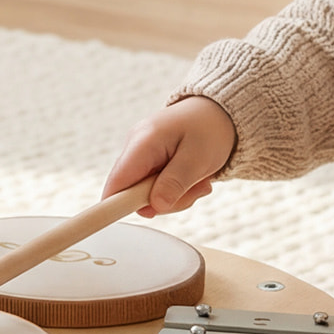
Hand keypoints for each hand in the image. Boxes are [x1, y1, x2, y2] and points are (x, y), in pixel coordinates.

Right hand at [104, 96, 235, 216]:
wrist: (218, 113)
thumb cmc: (210, 129)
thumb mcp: (198, 159)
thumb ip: (175, 183)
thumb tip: (155, 207)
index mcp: (143, 142)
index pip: (116, 182)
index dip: (115, 206)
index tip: (126, 219)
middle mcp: (135, 147)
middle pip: (131, 194)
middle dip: (164, 201)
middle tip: (195, 190)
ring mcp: (140, 155)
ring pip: (145, 195)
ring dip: (175, 196)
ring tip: (199, 181)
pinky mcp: (148, 162)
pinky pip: (154, 187)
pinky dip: (175, 189)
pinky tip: (192, 178)